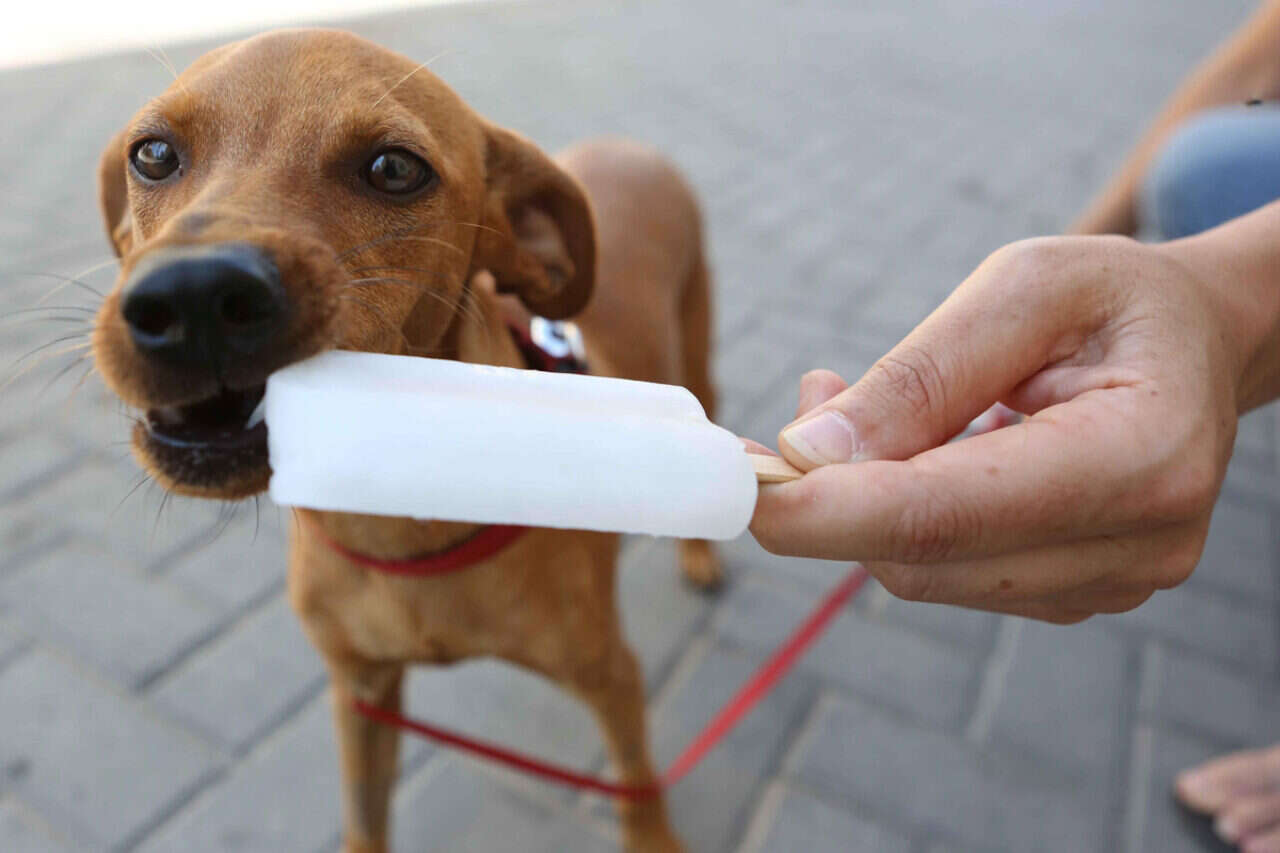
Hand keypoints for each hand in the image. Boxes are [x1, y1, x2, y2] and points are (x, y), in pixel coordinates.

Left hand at [750, 235, 1250, 622]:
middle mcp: (1137, 544)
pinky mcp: (1073, 594)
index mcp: (1141, 456)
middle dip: (832, 496)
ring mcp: (1108, 584)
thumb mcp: (1023, 288)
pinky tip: (911, 447)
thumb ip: (921, 373)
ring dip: (864, 500)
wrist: (1196, 345)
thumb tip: (808, 452)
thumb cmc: (1113, 302)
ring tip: (865, 405)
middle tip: (806, 398)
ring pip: (923, 572)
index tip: (741, 494)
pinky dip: (899, 516)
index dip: (831, 512)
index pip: (950, 515)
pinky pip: (947, 570)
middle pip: (924, 558)